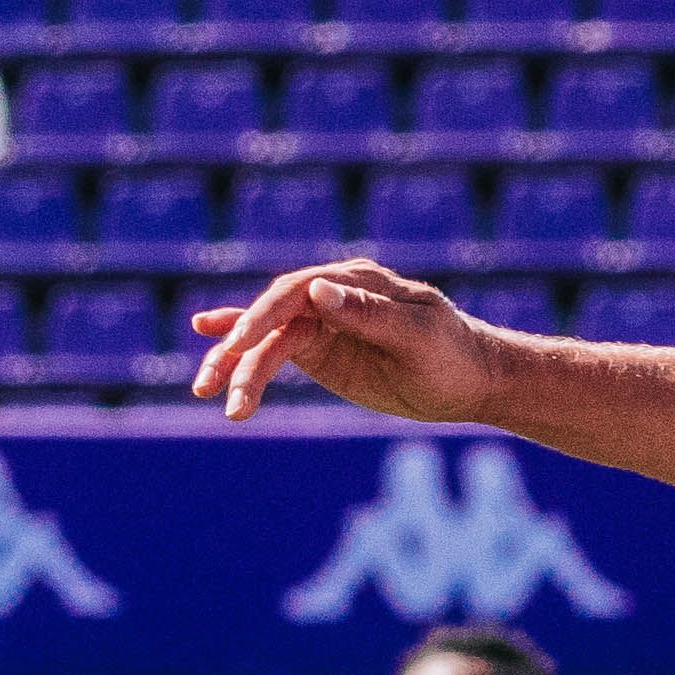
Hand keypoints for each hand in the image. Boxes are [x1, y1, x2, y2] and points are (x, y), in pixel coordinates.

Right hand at [188, 259, 510, 425]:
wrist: (470, 381)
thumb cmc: (451, 355)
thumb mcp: (417, 336)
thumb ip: (368, 313)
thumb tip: (318, 289)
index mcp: (355, 282)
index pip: (298, 290)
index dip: (265, 314)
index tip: (242, 342)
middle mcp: (332, 295)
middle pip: (272, 316)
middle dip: (238, 348)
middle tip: (211, 384)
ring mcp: (323, 321)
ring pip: (267, 340)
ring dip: (234, 364)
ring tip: (205, 392)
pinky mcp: (321, 349)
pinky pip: (274, 347)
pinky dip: (243, 347)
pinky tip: (208, 338)